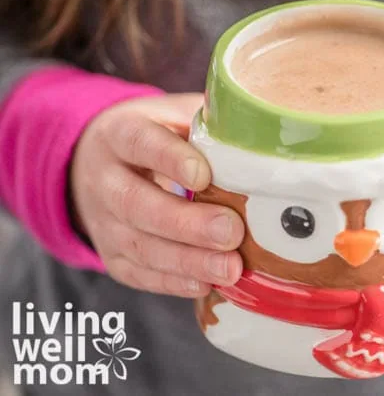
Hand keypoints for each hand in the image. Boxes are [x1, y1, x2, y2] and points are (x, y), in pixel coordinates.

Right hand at [70, 93, 244, 297]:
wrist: (101, 165)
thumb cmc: (159, 137)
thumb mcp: (175, 116)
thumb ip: (211, 123)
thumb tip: (265, 127)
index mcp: (119, 134)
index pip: (139, 142)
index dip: (170, 159)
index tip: (204, 176)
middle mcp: (104, 179)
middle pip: (136, 204)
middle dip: (186, 223)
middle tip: (231, 231)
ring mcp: (103, 222)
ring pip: (138, 245)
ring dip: (187, 261)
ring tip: (230, 268)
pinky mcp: (111, 255)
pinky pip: (138, 274)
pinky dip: (174, 282)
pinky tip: (206, 284)